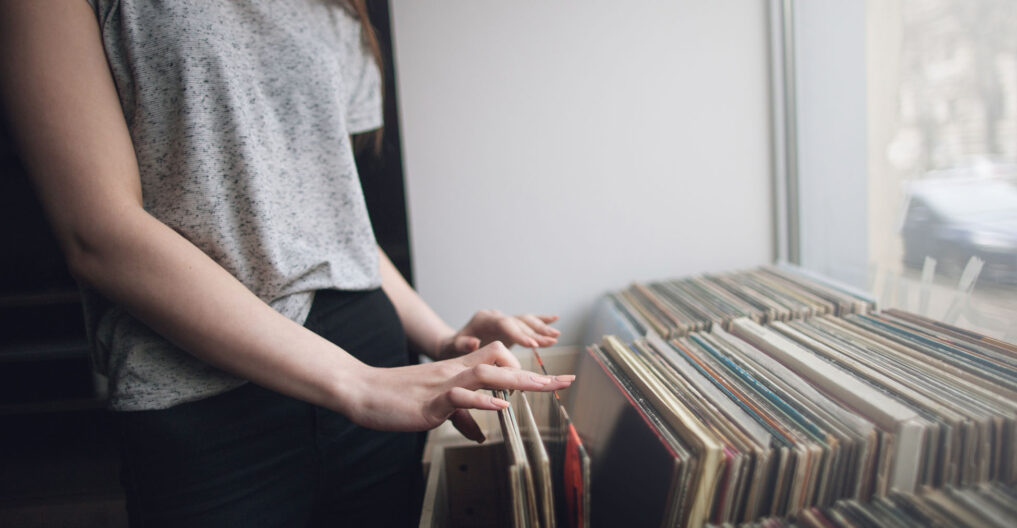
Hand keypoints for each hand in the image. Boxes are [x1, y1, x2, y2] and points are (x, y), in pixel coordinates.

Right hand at [349, 341, 573, 441]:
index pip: (499, 360)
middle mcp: (455, 373)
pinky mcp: (429, 402)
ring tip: (545, 386)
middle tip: (566, 381)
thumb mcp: (436, 405)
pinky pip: (459, 396)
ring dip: (518, 379)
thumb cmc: (396, 398)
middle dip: (537, 374)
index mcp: (458, 372)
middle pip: (502, 362)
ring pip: (486, 373)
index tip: (552, 380)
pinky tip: (500, 406)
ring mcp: (443, 386)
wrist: (362, 390)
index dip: (527, 368)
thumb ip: (460, 416)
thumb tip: (480, 436)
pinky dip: (481, 401)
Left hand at [435, 310, 560, 359]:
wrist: (451, 343)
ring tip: (556, 336)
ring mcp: (503, 319)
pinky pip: (527, 321)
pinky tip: (555, 320)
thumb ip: (461, 345)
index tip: (532, 344)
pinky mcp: (509, 326)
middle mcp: (495, 316)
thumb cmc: (450, 349)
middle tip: (551, 341)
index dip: (519, 334)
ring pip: (526, 320)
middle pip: (519, 321)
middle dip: (535, 332)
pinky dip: (541, 320)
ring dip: (541, 328)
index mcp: (483, 320)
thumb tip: (472, 342)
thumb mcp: (450, 348)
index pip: (505, 324)